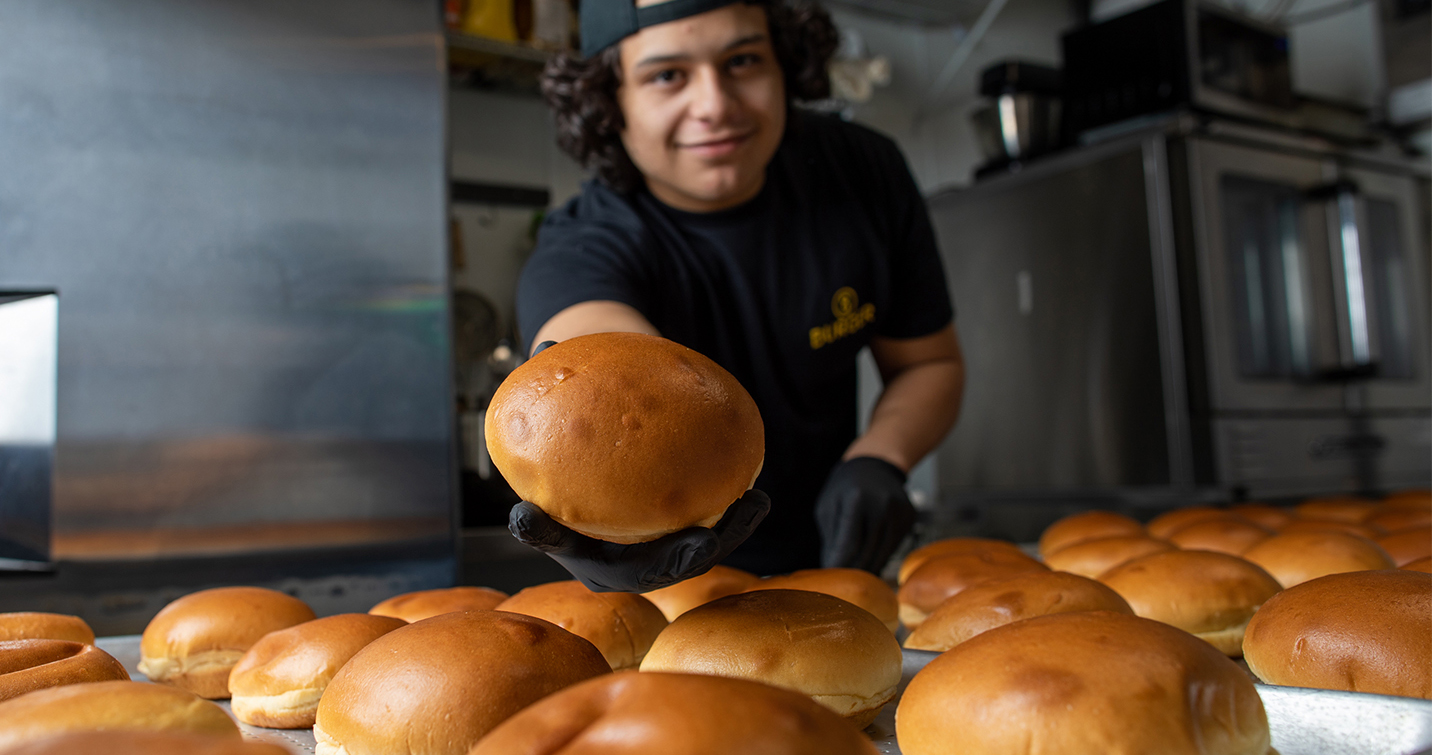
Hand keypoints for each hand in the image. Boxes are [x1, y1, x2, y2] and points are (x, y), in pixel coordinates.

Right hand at [508, 489, 770, 591]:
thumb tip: (518, 517)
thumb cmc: (556, 518)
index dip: (680, 560)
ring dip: (735, 526)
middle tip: (743, 513)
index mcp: (615, 575)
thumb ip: (536, 529)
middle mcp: (645, 570)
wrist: (573, 507)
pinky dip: (729, 506)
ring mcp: (665, 552)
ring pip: (706, 542)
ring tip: (757, 500)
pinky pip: (709, 519)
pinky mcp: (680, 532)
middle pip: (687, 562)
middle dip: (718, 544)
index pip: (652, 573)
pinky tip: (748, 479)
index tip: (705, 540)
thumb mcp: (544, 528)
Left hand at [815, 456, 916, 571]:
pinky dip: (879, 556)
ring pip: (882, 555)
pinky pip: (893, 547)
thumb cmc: (844, 488)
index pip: (848, 544)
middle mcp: (882, 506)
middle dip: (852, 571)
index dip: (839, 565)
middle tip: (842, 582)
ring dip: (867, 568)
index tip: (831, 579)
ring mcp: (899, 512)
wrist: (875, 464)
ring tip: (854, 574)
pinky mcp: (909, 518)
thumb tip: (832, 569)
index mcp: (857, 499)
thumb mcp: (829, 506)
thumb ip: (831, 538)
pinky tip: (869, 558)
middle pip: (867, 553)